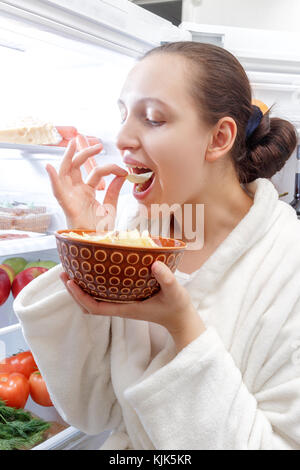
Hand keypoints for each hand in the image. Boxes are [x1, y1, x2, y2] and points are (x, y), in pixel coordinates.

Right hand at [46, 139, 127, 229]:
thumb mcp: (111, 206)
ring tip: (73, 143)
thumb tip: (122, 174)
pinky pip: (57, 190)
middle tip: (97, 144)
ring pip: (65, 172)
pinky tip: (49, 167)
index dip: (109, 168)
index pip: (96, 172)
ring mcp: (71, 197)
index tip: (123, 170)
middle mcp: (77, 191)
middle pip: (77, 167)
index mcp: (87, 191)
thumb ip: (114, 190)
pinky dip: (53, 179)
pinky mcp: (67, 205)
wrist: (97, 243)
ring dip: (68, 157)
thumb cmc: (101, 229)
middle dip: (84, 153)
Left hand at [60, 260, 205, 351]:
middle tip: (64, 271)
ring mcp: (122, 304)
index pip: (95, 307)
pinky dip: (92, 287)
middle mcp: (120, 307)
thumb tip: (154, 263)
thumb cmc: (177, 307)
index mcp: (126, 308)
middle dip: (73, 291)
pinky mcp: (126, 300)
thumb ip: (167, 279)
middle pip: (88, 305)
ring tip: (71, 271)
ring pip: (93, 300)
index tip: (71, 282)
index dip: (80, 296)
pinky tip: (92, 273)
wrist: (181, 319)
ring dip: (80, 289)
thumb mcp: (175, 292)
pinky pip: (103, 296)